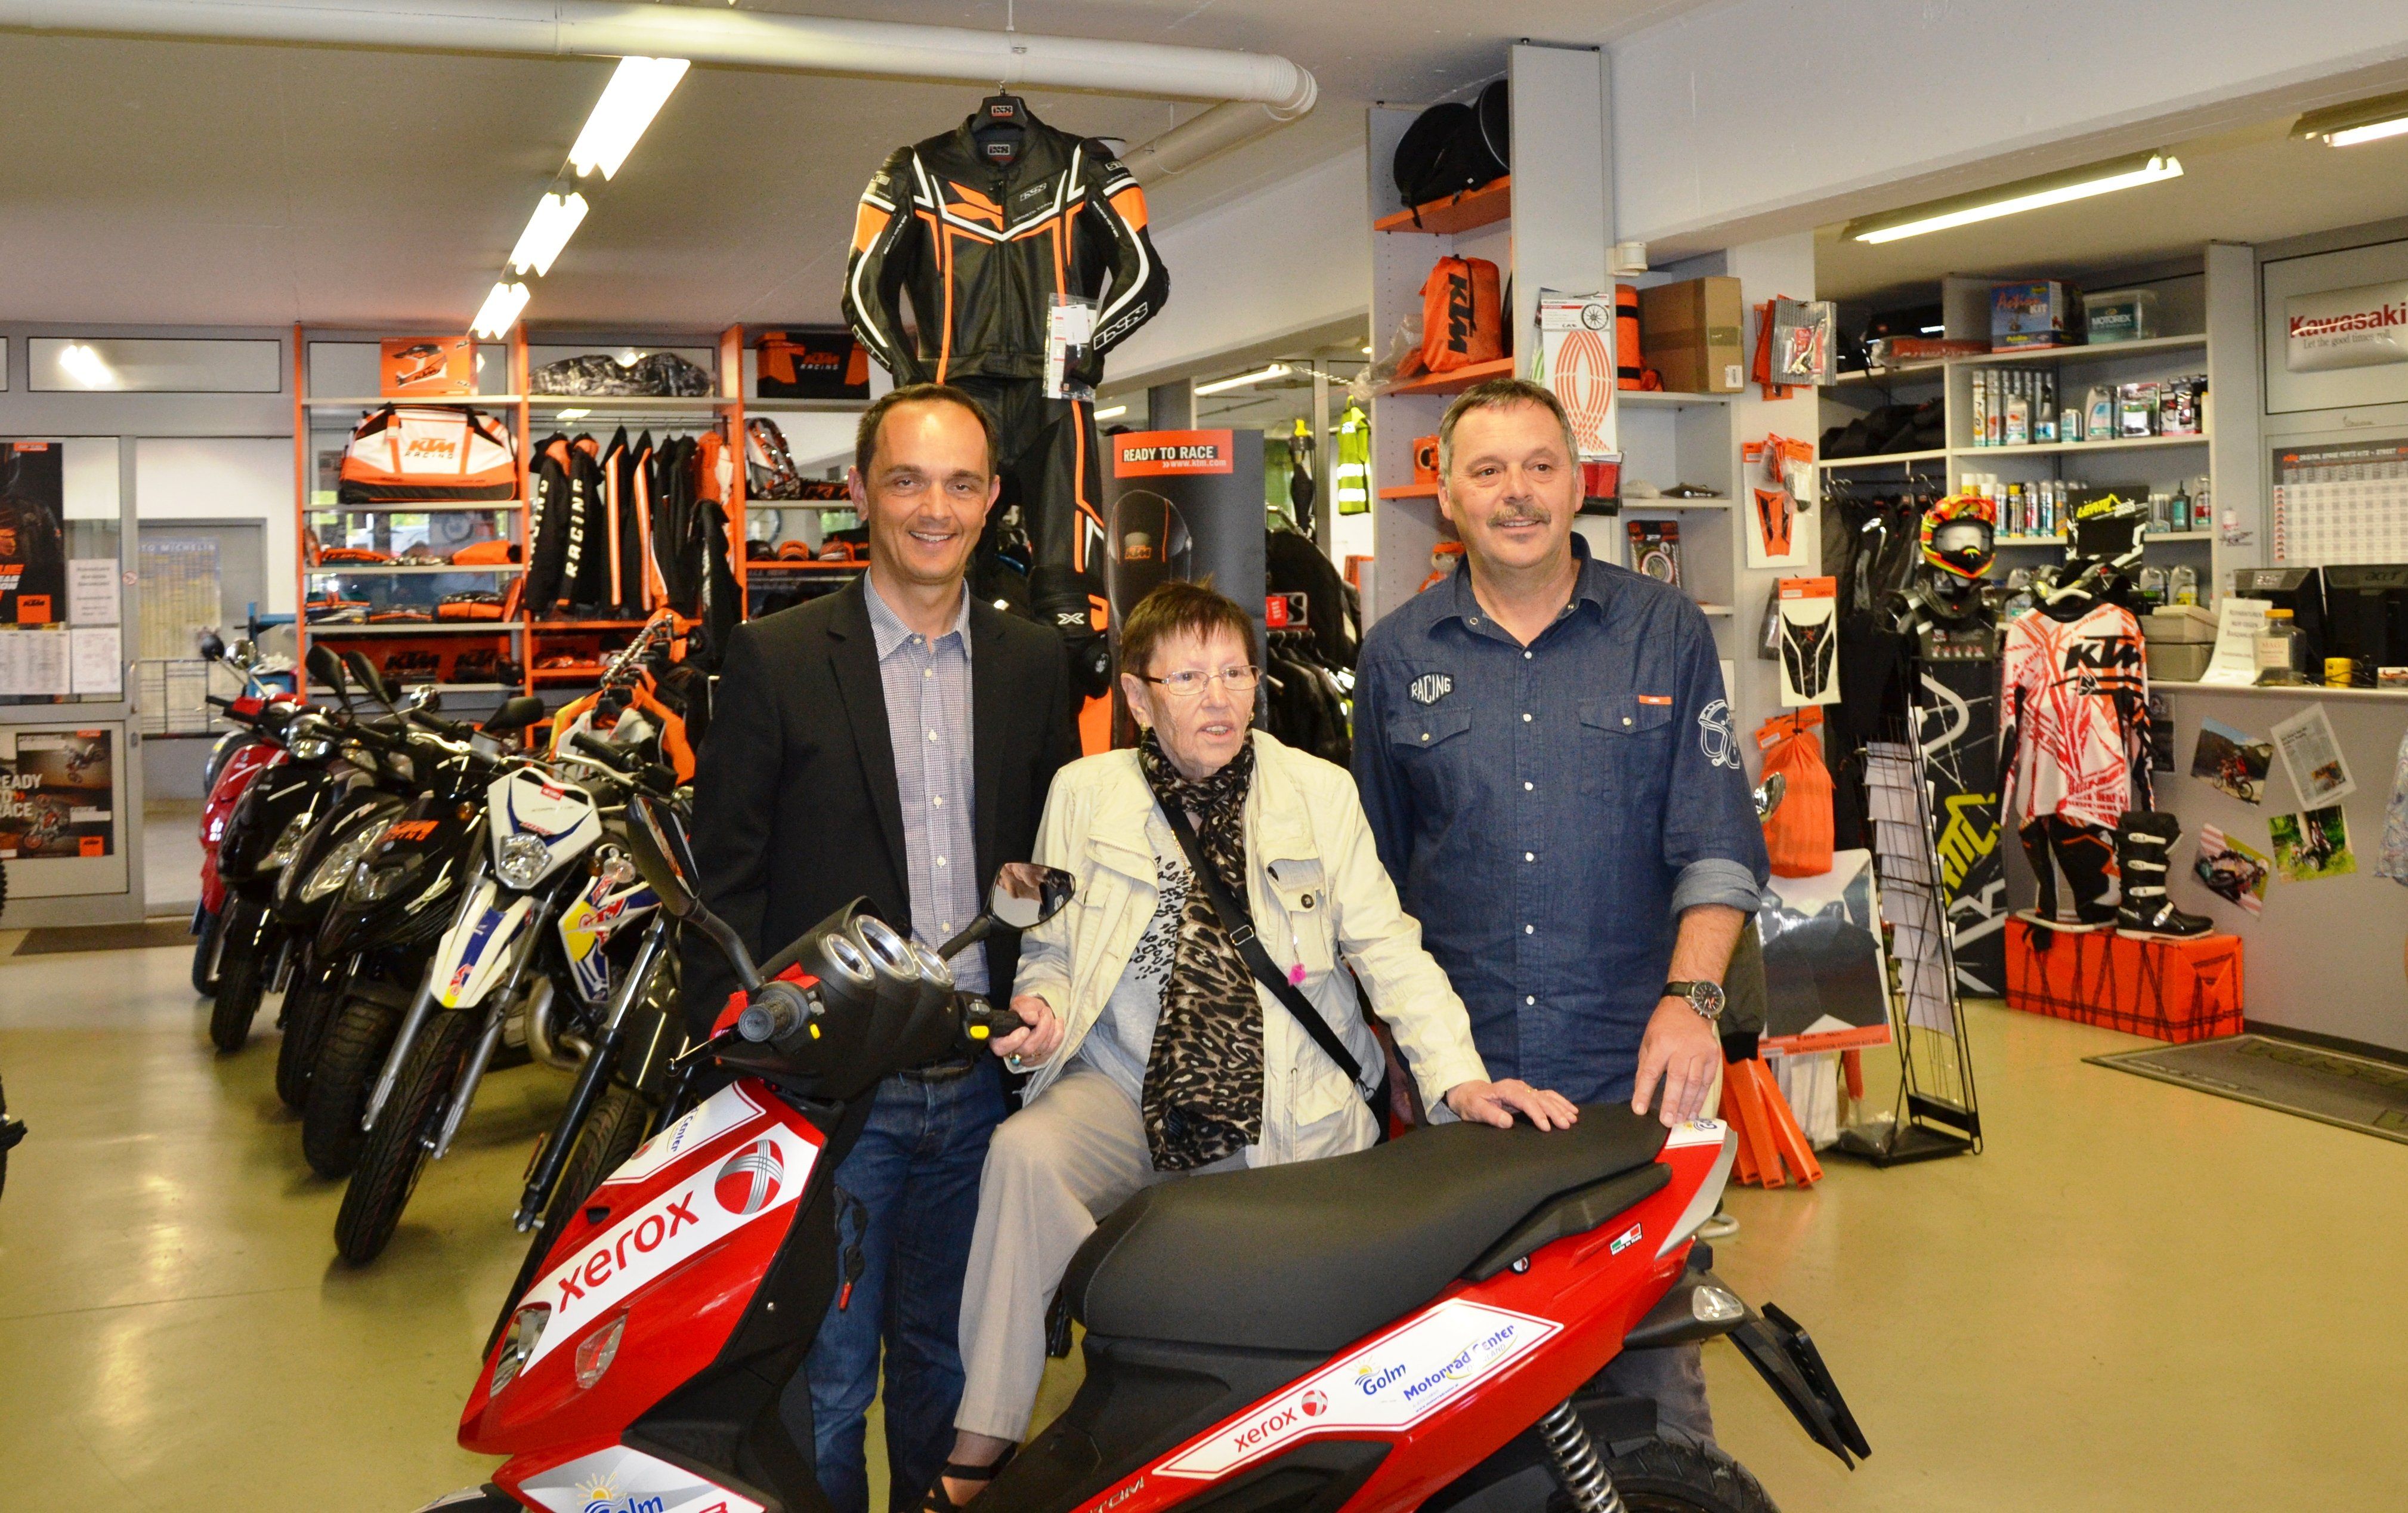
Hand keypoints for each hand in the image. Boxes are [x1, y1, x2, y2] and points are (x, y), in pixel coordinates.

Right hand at [990, 994, 1062, 1067]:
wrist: (1036, 1014)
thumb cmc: (1024, 1010)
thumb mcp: (1021, 1003)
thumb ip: (1024, 1008)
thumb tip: (1032, 1018)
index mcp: (1000, 1039)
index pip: (1001, 1048)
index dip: (1014, 1041)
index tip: (1025, 1029)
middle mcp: (1012, 1052)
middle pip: (1027, 1048)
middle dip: (1041, 1029)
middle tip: (1045, 1011)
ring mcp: (1027, 1058)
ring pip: (1041, 1049)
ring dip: (1050, 1028)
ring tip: (1048, 1014)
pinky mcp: (1041, 1058)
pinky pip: (1052, 1049)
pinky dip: (1058, 1034)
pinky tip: (1058, 1022)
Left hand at [1445, 1079, 1579, 1130]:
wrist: (1470, 1093)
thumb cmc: (1472, 1103)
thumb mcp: (1475, 1109)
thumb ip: (1491, 1115)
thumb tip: (1507, 1122)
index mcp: (1506, 1089)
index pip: (1525, 1100)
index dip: (1537, 1113)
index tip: (1546, 1127)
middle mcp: (1518, 1087)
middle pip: (1539, 1098)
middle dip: (1554, 1111)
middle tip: (1566, 1125)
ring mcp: (1524, 1088)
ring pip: (1546, 1096)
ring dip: (1561, 1107)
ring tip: (1573, 1118)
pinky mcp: (1528, 1092)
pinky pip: (1547, 1095)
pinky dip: (1560, 1102)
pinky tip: (1571, 1109)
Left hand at [1632, 996, 1721, 1127]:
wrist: (1691, 1005)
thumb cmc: (1664, 1024)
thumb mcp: (1648, 1040)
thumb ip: (1645, 1066)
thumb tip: (1641, 1092)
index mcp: (1661, 1043)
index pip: (1651, 1071)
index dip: (1644, 1092)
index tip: (1639, 1110)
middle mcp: (1682, 1048)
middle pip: (1677, 1079)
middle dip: (1671, 1103)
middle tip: (1666, 1122)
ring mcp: (1701, 1051)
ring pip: (1695, 1083)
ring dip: (1687, 1105)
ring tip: (1680, 1121)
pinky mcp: (1713, 1055)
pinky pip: (1707, 1081)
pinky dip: (1700, 1098)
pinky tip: (1694, 1111)